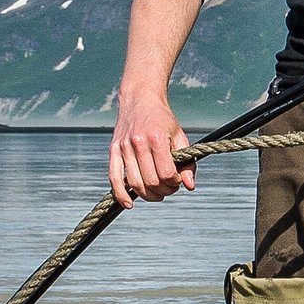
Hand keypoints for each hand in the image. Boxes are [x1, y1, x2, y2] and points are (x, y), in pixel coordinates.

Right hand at [108, 81, 196, 203]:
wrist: (140, 99)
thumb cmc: (162, 119)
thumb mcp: (179, 137)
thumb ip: (187, 162)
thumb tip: (190, 186)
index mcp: (156, 138)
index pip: (166, 173)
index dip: (175, 182)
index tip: (177, 179)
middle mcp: (138, 143)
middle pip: (151, 181)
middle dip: (163, 190)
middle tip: (169, 188)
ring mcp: (123, 147)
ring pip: (135, 183)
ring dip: (148, 195)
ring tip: (157, 193)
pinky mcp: (113, 150)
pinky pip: (114, 178)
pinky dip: (121, 194)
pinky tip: (129, 203)